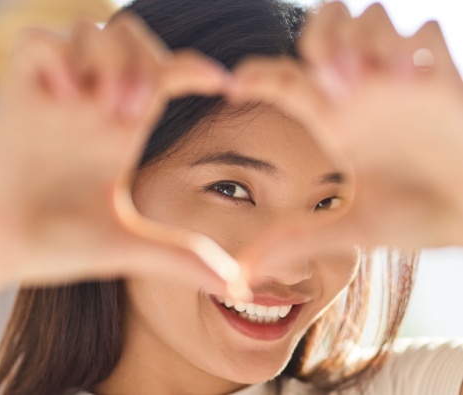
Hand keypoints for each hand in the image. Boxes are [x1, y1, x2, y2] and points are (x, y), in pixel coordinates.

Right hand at [0, 13, 249, 297]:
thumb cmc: (52, 247)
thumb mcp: (124, 246)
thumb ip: (178, 255)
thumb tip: (236, 284)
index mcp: (122, 130)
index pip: (166, 73)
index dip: (197, 68)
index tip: (222, 85)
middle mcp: (91, 104)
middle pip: (132, 36)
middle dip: (144, 57)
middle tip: (133, 108)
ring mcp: (54, 94)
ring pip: (90, 28)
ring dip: (107, 57)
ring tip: (101, 105)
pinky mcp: (15, 92)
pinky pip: (38, 40)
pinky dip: (58, 56)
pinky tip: (63, 96)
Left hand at [226, 2, 462, 263]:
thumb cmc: (417, 217)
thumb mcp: (353, 230)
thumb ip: (297, 243)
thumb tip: (239, 276)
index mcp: (334, 121)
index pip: (287, 81)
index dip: (259, 75)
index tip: (233, 83)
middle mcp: (363, 94)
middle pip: (324, 35)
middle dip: (321, 38)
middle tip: (328, 73)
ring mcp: (404, 82)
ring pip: (372, 22)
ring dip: (367, 39)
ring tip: (372, 78)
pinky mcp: (446, 79)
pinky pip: (427, 34)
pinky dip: (416, 46)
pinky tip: (414, 76)